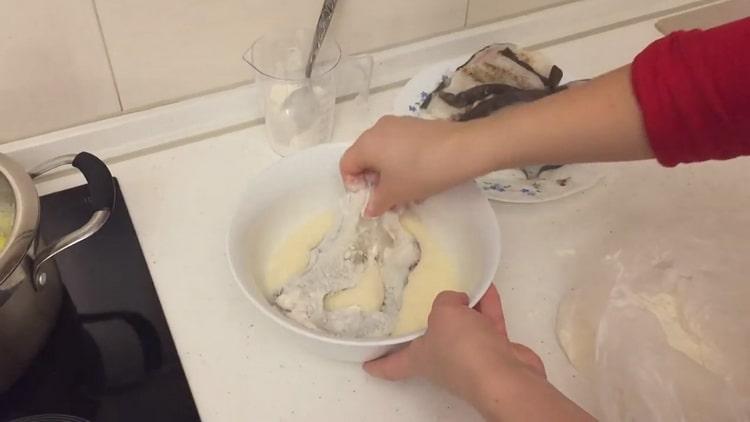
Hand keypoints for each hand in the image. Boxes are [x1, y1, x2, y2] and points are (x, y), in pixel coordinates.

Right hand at [340, 116, 472, 216]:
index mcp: (366, 143)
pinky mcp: (416, 125)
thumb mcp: (396, 193)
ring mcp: (399, 124)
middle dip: (374, 180)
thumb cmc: (420, 172)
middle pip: (365, 157)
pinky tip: (420, 175)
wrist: (462, 149)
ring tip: (407, 190)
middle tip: (389, 198)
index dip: (353, 185)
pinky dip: (402, 161)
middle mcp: (378, 128)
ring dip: (389, 173)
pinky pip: (400, 145)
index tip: (371, 199)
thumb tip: (368, 209)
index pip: (346, 165)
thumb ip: (377, 202)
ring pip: (384, 151)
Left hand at [365, 286, 594, 420]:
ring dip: (465, 307)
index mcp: (420, 359)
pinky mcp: (496, 352)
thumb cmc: (463, 350)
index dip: (378, 364)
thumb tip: (457, 300)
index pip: (392, 365)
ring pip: (464, 327)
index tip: (365, 363)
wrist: (506, 378)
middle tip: (422, 299)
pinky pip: (488, 322)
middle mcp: (444, 360)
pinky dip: (488, 305)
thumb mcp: (443, 314)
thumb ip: (445, 301)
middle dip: (430, 321)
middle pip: (432, 339)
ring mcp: (471, 358)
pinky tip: (487, 284)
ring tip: (461, 282)